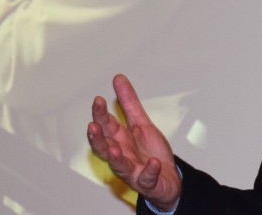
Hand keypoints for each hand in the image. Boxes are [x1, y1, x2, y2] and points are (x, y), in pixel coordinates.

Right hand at [87, 75, 180, 211]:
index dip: (100, 114)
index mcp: (120, 139)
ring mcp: (132, 170)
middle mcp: (122, 155)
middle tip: (93, 126)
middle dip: (98, 138)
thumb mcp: (141, 123)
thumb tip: (118, 79)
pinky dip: (150, 171)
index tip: (98, 100)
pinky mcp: (147, 182)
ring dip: (115, 159)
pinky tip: (153, 163)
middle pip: (105, 146)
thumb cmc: (150, 153)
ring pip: (119, 166)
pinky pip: (147, 178)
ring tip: (114, 150)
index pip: (105, 125)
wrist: (168, 178)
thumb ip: (129, 103)